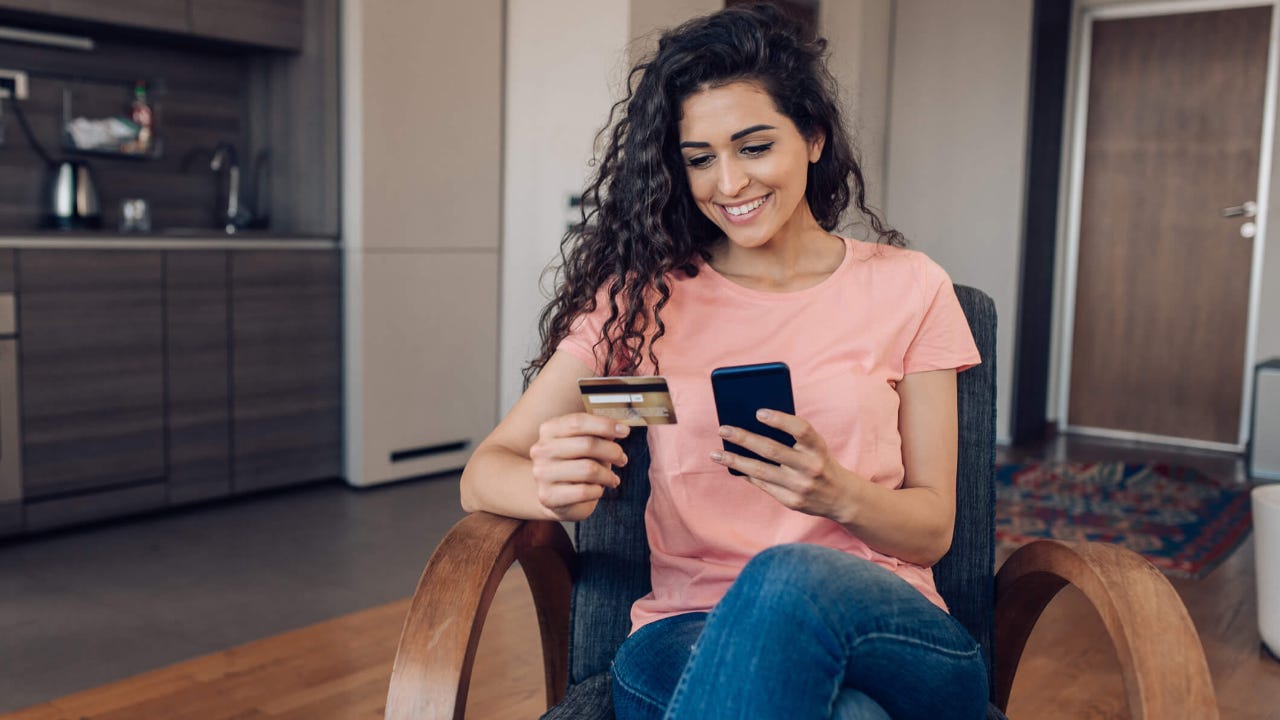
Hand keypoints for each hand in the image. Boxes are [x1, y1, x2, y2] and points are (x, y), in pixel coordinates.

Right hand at [529, 412, 629, 519]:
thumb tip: (619, 429)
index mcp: (549, 430)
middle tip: (623, 459)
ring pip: (588, 469)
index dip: (605, 425)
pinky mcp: (548, 496)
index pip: (578, 422)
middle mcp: (541, 450)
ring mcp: (542, 473)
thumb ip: (597, 435)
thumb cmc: (574, 466)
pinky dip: (598, 491)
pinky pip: (584, 491)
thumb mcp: (583, 445)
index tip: (625, 431)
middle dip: (612, 452)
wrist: (554, 497)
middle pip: (587, 444)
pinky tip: (598, 490)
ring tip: (613, 479)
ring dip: (608, 475)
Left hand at [711, 409, 857, 522]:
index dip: (780, 420)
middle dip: (744, 438)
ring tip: (715, 454)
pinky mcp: (791, 501)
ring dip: (735, 461)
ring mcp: (800, 486)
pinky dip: (746, 473)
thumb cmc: (820, 461)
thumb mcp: (814, 446)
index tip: (758, 412)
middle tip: (722, 429)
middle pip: (772, 450)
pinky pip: (763, 484)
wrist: (841, 497)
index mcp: (818, 447)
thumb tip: (753, 425)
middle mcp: (810, 467)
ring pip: (760, 471)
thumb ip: (792, 436)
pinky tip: (733, 466)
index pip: (801, 430)